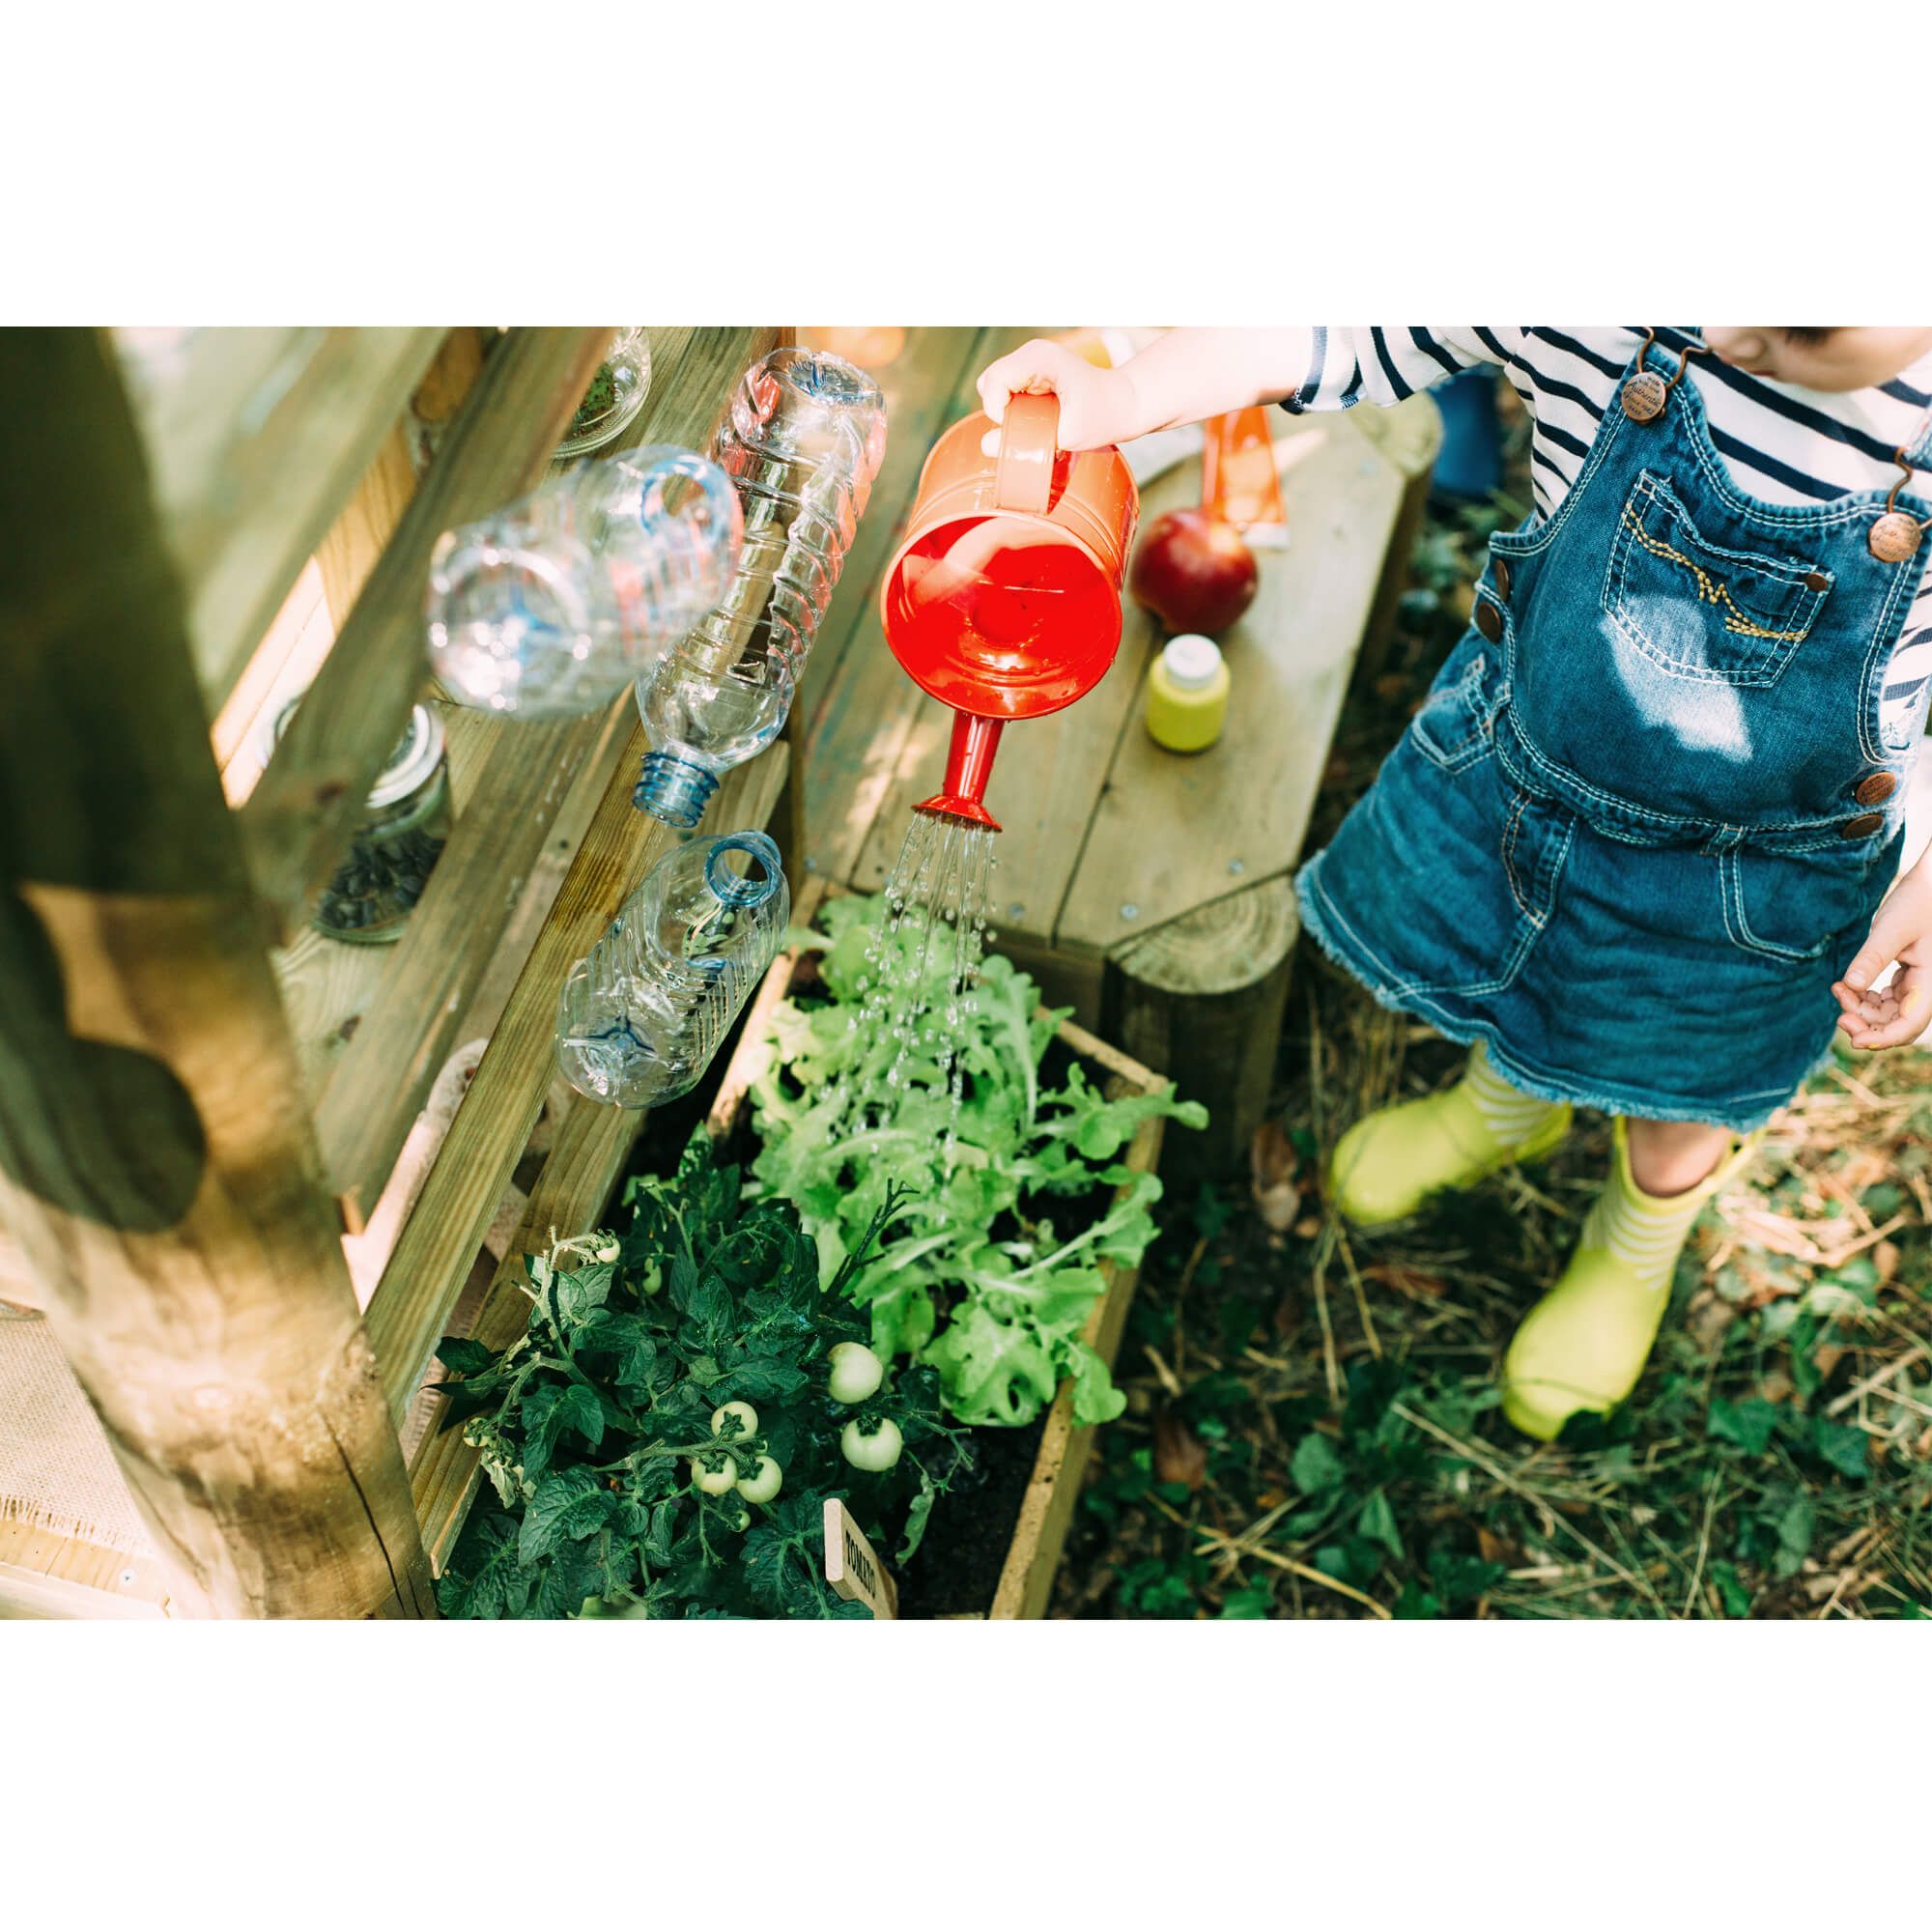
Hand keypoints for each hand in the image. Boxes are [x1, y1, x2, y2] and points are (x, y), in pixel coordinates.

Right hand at [974, 337, 1140, 451]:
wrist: (1123, 404)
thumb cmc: (1103, 416)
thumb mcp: (1068, 435)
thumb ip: (1027, 442)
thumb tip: (986, 445)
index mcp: (1040, 359)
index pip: (995, 380)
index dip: (997, 410)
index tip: (1018, 429)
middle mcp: (1032, 354)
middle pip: (990, 381)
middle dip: (1000, 410)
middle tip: (1025, 428)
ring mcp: (1030, 361)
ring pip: (994, 386)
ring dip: (1006, 411)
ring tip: (1032, 423)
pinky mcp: (1031, 372)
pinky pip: (1006, 391)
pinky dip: (1013, 409)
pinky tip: (1034, 418)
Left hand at [1832, 867, 1931, 1049]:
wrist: (1929, 885)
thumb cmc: (1917, 902)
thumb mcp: (1891, 929)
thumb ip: (1873, 957)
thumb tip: (1851, 985)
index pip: (1910, 1024)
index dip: (1883, 1038)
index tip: (1854, 1040)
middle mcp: (1928, 988)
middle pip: (1898, 1024)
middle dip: (1867, 1025)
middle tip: (1839, 1015)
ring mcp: (1918, 984)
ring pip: (1889, 1013)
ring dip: (1861, 1010)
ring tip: (1838, 990)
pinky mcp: (1907, 976)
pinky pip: (1885, 999)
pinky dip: (1863, 998)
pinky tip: (1844, 986)